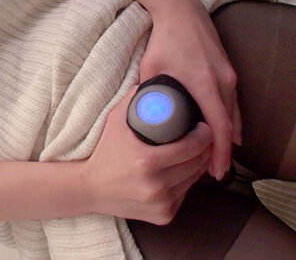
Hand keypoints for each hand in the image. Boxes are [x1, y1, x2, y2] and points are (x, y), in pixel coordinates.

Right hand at [82, 87, 213, 224]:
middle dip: (205, 149)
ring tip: (195, 153)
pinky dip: (185, 183)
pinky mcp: (163, 215)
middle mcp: (156, 186)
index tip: (204, 127)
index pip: (191, 147)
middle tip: (202, 138)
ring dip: (198, 166)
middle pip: (197, 164)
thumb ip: (134, 98)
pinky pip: (184, 195)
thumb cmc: (105, 152)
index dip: (204, 136)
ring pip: (194, 180)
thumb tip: (152, 80)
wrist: (90, 188)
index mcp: (147, 162)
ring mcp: (161, 204)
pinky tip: (180, 172)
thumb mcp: (115, 120)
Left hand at [140, 0, 241, 180]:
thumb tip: (142, 118)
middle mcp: (223, 82)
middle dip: (225, 151)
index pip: (218, 127)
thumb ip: (148, 94)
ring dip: (229, 137)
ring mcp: (229, 75)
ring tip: (221, 158)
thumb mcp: (151, 70)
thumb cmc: (165, 39)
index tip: (217, 171)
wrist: (182, 9)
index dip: (220, 152)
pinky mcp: (229, 70)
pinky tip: (228, 132)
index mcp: (205, 84)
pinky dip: (231, 120)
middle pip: (230, 126)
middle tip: (216, 173)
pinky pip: (234, 102)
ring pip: (235, 114)